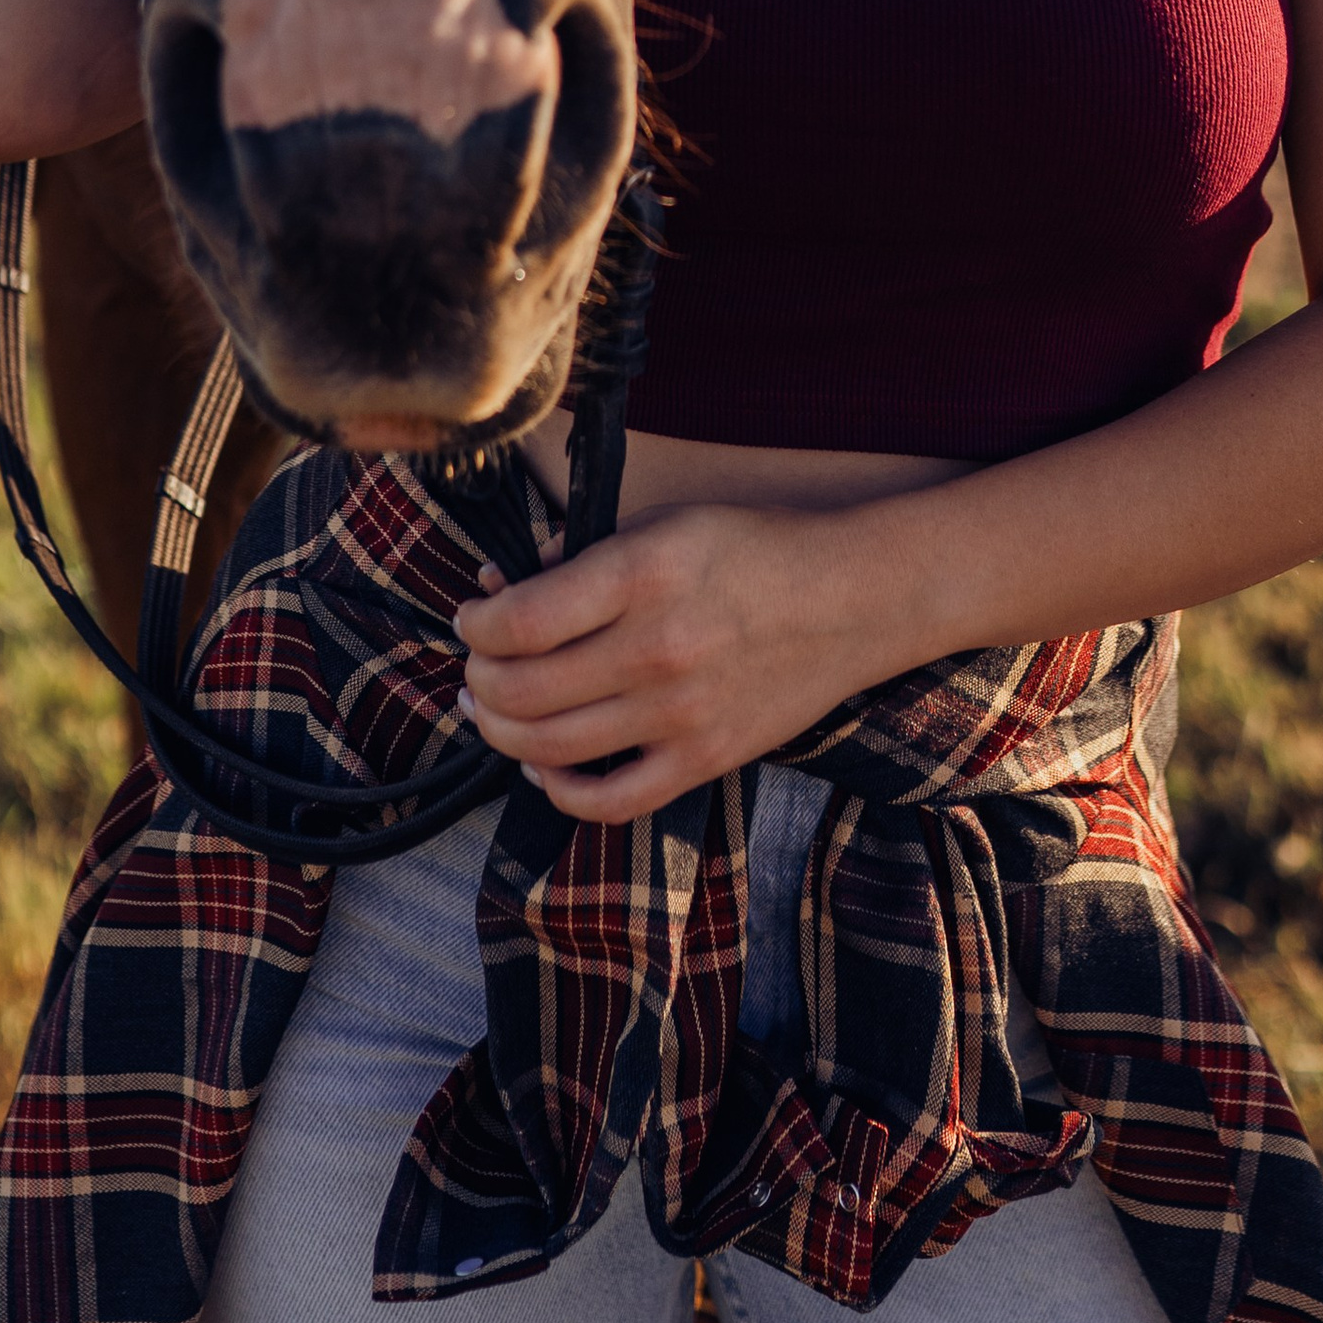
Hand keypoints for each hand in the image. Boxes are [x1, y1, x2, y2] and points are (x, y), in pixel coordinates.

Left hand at [454, 501, 891, 821]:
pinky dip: (557, 789)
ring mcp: (681, 715)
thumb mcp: (661, 521)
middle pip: (522, 691)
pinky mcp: (704, 761)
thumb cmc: (750, 548)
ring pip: (549, 748)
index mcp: (641, 574)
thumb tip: (500, 591)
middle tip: (477, 666)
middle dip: (477, 681)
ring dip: (501, 731)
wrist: (850, 600)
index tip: (472, 617)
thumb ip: (579, 556)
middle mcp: (657, 648)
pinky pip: (608, 801)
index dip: (475, 625)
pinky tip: (543, 763)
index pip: (519, 622)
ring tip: (494, 709)